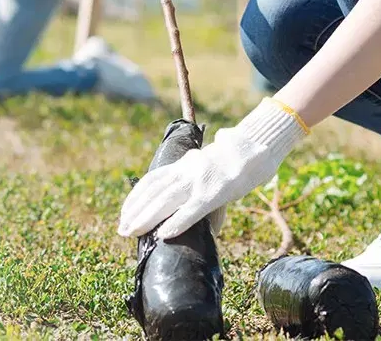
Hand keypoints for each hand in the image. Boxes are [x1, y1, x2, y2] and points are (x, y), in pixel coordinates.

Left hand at [117, 99, 307, 238]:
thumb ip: (205, 196)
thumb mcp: (212, 172)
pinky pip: (192, 209)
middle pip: (154, 191)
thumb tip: (211, 227)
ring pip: (166, 199)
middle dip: (135, 211)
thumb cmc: (238, 161)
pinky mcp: (215, 191)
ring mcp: (199, 179)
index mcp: (183, 165)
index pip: (151, 181)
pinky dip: (177, 222)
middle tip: (122, 230)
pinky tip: (164, 235)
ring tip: (132, 233)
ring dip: (146, 218)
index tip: (124, 214)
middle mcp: (186, 170)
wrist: (258, 145)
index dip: (135, 198)